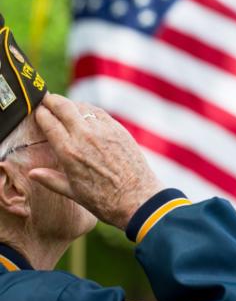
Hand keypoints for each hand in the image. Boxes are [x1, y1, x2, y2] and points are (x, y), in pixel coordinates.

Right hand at [29, 94, 162, 229]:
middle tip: (46, 100)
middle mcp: (85, 136)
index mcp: (69, 151)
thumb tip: (32, 173)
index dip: (40, 113)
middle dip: (51, 100)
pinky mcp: (119, 130)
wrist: (138, 199)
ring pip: (82, 106)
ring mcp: (104, 130)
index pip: (48, 121)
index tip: (37, 112)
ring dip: (71, 105)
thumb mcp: (74, 193)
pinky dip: (90, 111)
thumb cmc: (105, 201)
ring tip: (66, 108)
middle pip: (63, 106)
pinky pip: (100, 113)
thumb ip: (51, 180)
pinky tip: (87, 115)